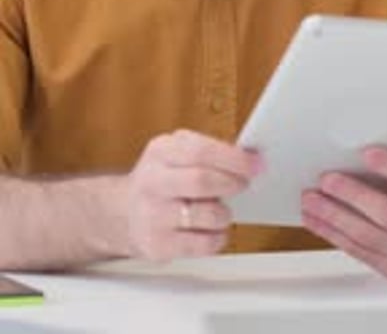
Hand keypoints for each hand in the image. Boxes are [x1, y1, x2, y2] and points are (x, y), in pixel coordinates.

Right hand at [123, 130, 261, 261]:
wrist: (121, 213)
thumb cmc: (161, 179)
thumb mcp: (174, 152)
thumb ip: (207, 151)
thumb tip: (250, 157)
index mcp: (160, 151)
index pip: (200, 150)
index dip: (233, 158)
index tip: (255, 164)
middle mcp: (153, 181)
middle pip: (202, 181)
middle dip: (232, 183)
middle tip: (244, 184)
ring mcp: (153, 215)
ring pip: (206, 214)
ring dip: (224, 212)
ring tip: (220, 209)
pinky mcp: (158, 245)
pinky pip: (203, 244)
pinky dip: (217, 237)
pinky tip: (212, 230)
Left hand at [301, 146, 386, 277]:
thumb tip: (353, 147)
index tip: (366, 152)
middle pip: (386, 213)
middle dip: (352, 195)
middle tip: (325, 179)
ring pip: (365, 235)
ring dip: (331, 216)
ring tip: (309, 198)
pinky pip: (356, 250)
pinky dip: (330, 233)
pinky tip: (313, 218)